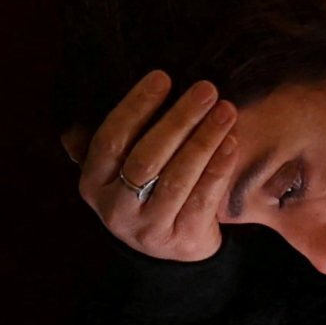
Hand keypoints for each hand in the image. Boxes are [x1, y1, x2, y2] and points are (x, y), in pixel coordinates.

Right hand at [63, 70, 239, 262]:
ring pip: (176, 178)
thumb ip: (124, 133)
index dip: (136, 106)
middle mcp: (115, 208)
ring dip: (204, 139)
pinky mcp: (181, 240)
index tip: (164, 77)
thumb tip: (145, 82)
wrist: (170, 247)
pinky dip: (218, 168)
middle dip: (178, 120)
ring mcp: (148, 228)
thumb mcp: (122, 168)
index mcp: (94, 182)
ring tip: (226, 110)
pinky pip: (202, 199)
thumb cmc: (147, 189)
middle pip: (146, 158)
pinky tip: (232, 142)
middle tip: (206, 89)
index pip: (110, 140)